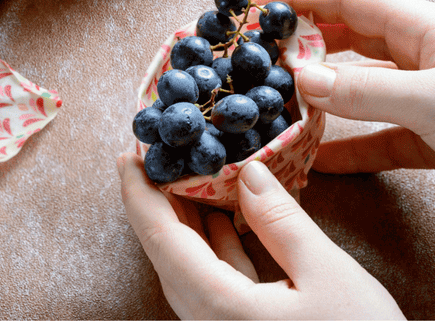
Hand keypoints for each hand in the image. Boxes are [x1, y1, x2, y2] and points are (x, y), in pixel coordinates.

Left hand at [118, 151, 404, 319]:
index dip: (140, 192)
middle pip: (168, 253)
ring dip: (185, 221)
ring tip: (186, 175)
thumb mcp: (328, 275)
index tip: (130, 153)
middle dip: (158, 201)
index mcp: (220, 307)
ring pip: (189, 269)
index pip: (161, 238)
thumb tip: (248, 171)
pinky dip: (212, 246)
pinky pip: (213, 283)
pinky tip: (222, 218)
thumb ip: (281, 222)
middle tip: (158, 154)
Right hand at [257, 0, 434, 171]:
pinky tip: (320, 161)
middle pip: (351, 38)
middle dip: (305, 45)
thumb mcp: (430, 100)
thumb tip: (303, 81)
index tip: (258, 10)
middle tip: (261, 58)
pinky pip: (383, 137)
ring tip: (281, 108)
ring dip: (323, 100)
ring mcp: (426, 98)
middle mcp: (422, 55)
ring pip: (363, 90)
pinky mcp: (433, 138)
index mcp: (422, 26)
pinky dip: (352, 148)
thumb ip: (368, 90)